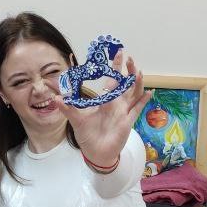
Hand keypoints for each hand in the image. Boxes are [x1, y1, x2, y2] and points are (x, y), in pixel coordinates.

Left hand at [54, 51, 152, 168]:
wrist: (96, 152)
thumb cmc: (87, 135)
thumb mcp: (76, 119)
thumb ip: (68, 108)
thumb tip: (57, 98)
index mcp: (105, 100)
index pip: (112, 80)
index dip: (115, 67)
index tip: (118, 54)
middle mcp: (116, 104)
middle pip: (126, 83)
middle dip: (128, 70)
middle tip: (129, 58)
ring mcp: (123, 112)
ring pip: (133, 93)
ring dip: (137, 82)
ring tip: (138, 71)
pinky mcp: (127, 121)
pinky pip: (137, 109)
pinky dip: (144, 101)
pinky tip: (149, 92)